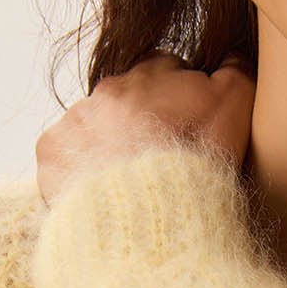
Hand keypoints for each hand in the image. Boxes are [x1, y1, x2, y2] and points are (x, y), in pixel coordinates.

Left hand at [36, 52, 255, 207]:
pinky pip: (63, 156)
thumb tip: (229, 63)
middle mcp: (107, 90)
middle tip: (160, 166)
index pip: (166, 70)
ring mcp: (76, 121)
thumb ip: (234, 77)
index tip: (186, 133)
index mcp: (151, 77)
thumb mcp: (231, 114)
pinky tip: (99, 196)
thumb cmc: (192, 176)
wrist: (148, 224)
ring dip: (110, 152)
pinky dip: (78, 173)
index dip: (180, 102)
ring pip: (95, 130)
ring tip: (129, 189)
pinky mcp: (52, 153)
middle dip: (143, 127)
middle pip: (128, 101)